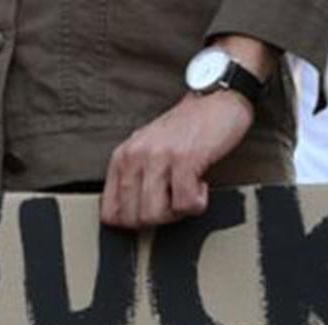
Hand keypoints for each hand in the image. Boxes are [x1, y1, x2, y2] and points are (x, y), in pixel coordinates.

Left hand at [102, 91, 253, 228]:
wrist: (217, 98)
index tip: (151, 213)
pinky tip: (201, 185)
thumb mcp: (148, 148)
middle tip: (174, 204)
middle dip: (157, 220)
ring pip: (155, 215)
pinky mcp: (185, 159)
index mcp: (122, 156)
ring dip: (177, 214)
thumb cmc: (186, 128)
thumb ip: (134, 176)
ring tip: (187, 194)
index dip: (131, 223)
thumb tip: (129, 216)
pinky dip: (197, 203)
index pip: (110, 212)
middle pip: (133, 218)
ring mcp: (159, 157)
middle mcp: (136, 156)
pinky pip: (185, 204)